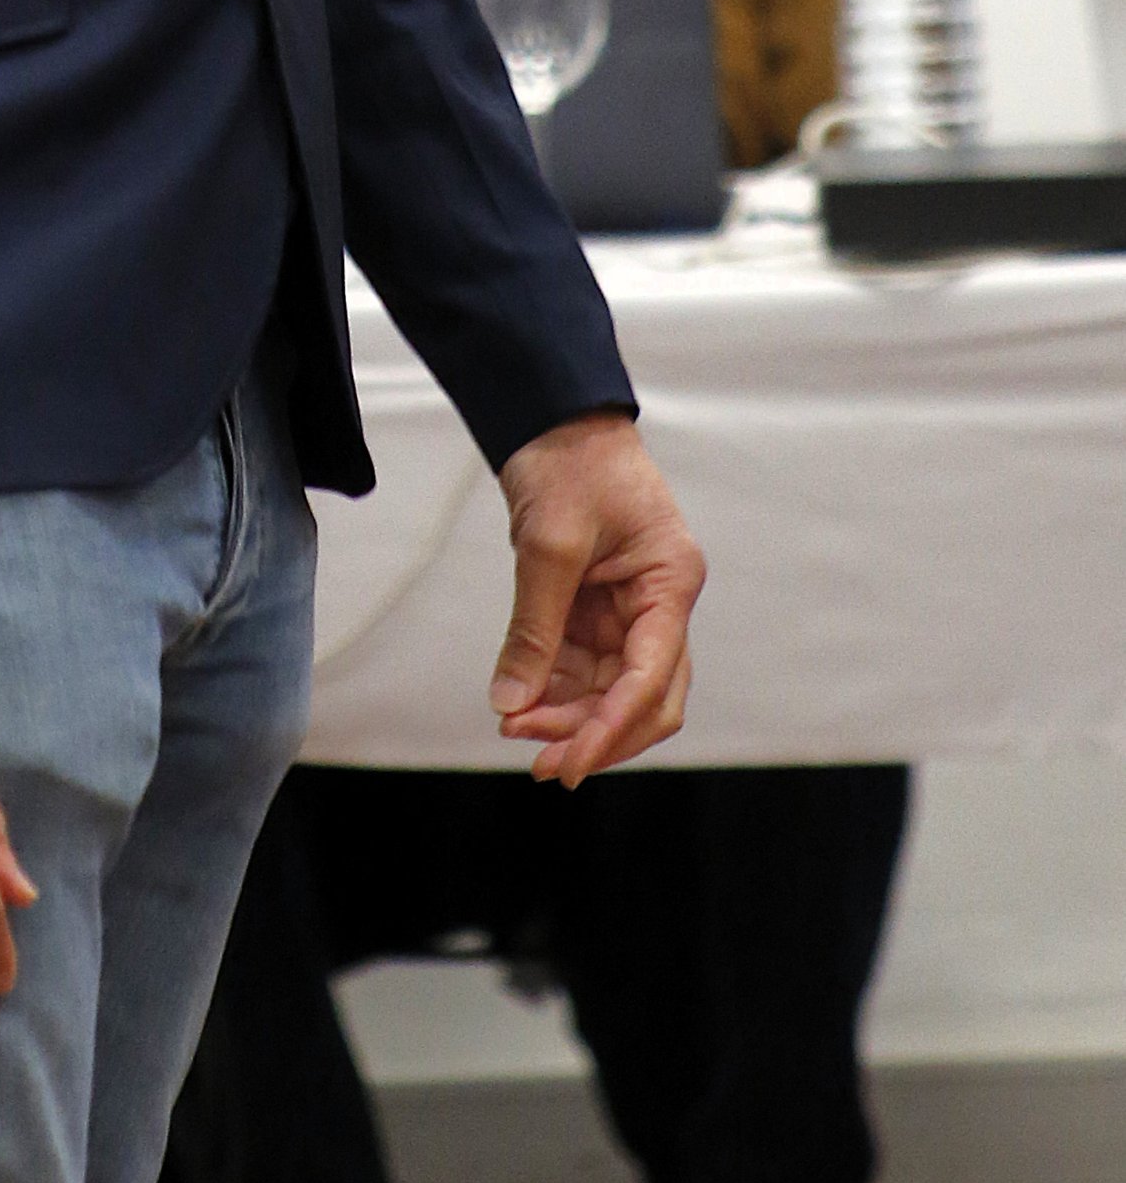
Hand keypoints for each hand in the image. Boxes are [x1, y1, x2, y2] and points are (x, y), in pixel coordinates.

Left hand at [491, 413, 703, 784]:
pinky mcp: (597, 608)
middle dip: (596, 733)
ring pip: (612, 689)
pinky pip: (584, 667)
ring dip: (570, 717)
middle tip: (543, 765)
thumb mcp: (548, 545)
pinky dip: (555, 690)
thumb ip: (534, 629)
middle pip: (646, 697)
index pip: (653, 676)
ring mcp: (631, 609)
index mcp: (671, 583)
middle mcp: (660, 603)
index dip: (613, 727)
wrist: (552, 418)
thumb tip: (511, 703)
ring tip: (515, 732)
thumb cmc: (566, 464)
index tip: (572, 763)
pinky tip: (519, 705)